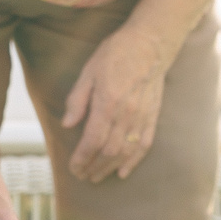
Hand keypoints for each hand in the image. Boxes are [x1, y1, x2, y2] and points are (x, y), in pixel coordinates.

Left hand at [62, 22, 173, 182]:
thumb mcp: (88, 72)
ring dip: (110, 168)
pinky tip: (124, 171)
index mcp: (108, 102)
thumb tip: (67, 124)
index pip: (93, 139)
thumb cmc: (116, 53)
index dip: (82, 157)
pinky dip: (134, 161)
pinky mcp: (153, 115)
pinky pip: (145, 144)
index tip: (73, 167)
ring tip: (98, 177)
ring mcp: (142, 116)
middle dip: (93, 167)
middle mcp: (126, 113)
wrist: (150, 43)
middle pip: (109, 150)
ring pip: (126, 151)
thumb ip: (77, 100)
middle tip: (82, 176)